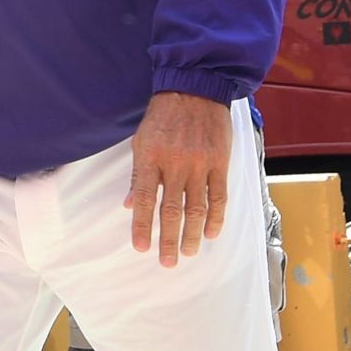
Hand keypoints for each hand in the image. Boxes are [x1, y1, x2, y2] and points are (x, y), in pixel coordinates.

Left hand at [125, 91, 231, 264]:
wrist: (194, 89)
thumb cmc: (163, 116)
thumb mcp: (141, 141)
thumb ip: (138, 174)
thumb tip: (130, 204)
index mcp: (150, 159)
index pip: (145, 200)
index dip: (142, 226)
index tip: (141, 248)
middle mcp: (175, 164)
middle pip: (171, 210)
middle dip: (168, 240)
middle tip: (167, 262)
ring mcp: (200, 164)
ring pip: (197, 208)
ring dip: (193, 234)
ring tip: (189, 252)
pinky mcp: (220, 162)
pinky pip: (219, 195)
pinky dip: (216, 217)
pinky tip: (213, 233)